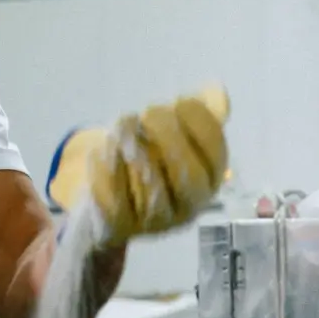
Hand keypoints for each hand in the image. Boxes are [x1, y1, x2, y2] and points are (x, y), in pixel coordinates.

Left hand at [48, 85, 229, 247]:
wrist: (108, 209)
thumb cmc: (146, 165)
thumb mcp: (170, 139)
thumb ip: (191, 117)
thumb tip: (216, 91)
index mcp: (208, 182)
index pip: (216, 155)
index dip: (201, 125)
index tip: (180, 103)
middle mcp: (188, 206)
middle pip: (188, 176)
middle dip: (170, 137)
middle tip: (150, 112)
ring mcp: (155, 222)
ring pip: (151, 189)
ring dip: (136, 150)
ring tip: (123, 124)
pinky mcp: (120, 226)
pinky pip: (116, 200)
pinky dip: (108, 171)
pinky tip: (102, 148)